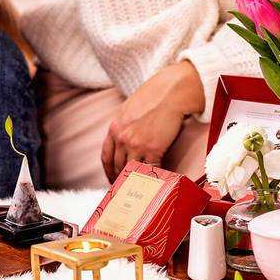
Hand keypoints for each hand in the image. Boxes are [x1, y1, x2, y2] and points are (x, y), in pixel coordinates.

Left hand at [101, 61, 204, 180]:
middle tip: (128, 189)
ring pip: (133, 171)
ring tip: (142, 189)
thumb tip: (125, 139)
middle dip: (122, 180)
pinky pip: (151, 170)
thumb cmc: (155, 96)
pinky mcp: (153, 149)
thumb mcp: (129, 109)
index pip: (106, 157)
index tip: (113, 179)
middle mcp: (122, 138)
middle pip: (118, 167)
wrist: (172, 91)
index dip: (109, 172)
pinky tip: (158, 180)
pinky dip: (155, 177)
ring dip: (138, 181)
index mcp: (114, 128)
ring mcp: (136, 145)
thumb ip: (123, 126)